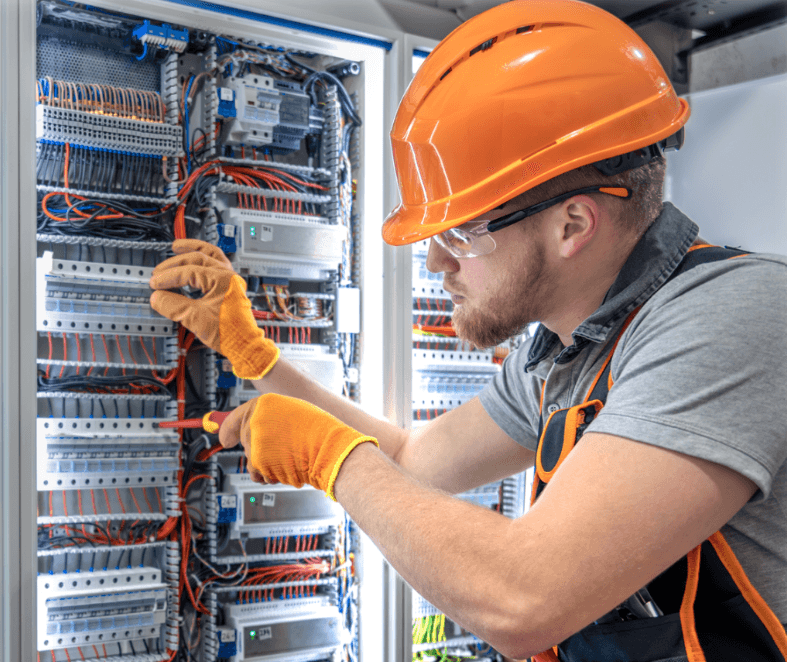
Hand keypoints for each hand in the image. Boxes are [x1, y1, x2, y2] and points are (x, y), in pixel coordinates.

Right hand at [149, 239, 278, 379]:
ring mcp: (230, 279)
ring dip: (192, 250)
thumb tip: (156, 297)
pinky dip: (202, 259)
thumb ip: (173, 306)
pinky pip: (216, 264)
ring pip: (210, 255)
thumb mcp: (195, 319)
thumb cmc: (229, 333)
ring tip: (176, 247)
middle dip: (175, 264)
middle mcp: (229, 275)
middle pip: (198, 259)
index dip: (169, 277)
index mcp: (223, 280)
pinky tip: (192, 259)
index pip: (189, 272)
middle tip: (158, 273)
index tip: (154, 285)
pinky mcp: (229, 286)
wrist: (244, 345)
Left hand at [219, 393, 377, 499]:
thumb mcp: (293, 413)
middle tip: (275, 453)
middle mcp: (256, 419)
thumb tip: (255, 427)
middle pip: (244, 439)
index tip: (224, 438)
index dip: (227, 429)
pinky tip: (284, 468)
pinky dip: (268, 475)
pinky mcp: (258, 460)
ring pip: (250, 458)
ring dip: (264, 463)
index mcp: (265, 403)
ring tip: (286, 458)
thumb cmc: (319, 432)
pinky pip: (257, 472)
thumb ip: (271, 418)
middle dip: (255, 449)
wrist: (330, 449)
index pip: (236, 416)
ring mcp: (255, 440)